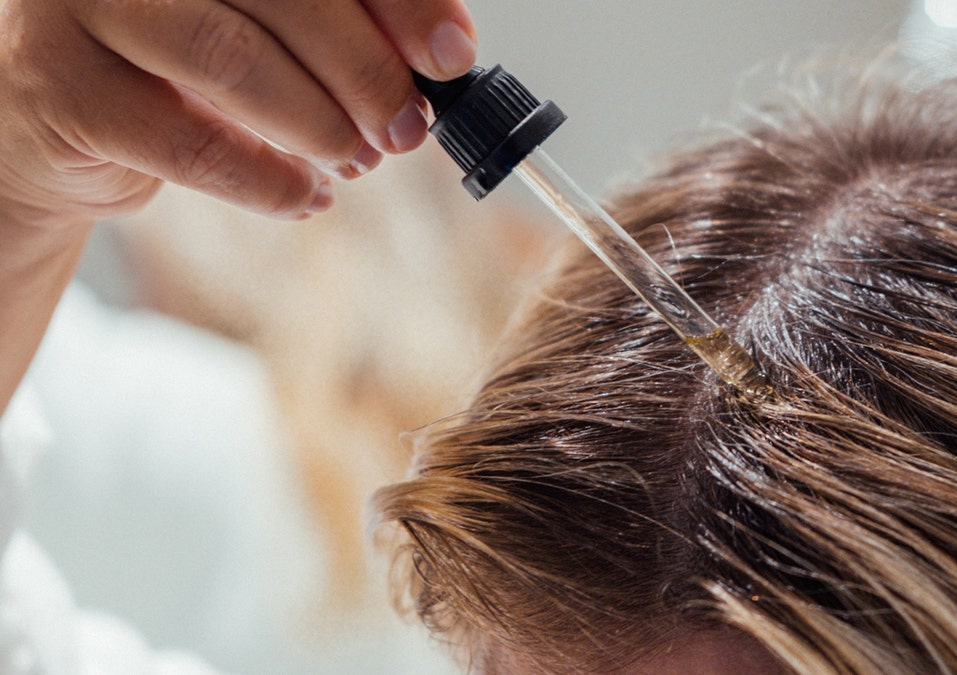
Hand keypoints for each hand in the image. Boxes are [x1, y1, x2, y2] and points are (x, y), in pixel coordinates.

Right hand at [0, 0, 475, 223]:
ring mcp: (79, 4)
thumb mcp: (264, 29)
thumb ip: (339, 27)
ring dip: (319, 126)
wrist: (59, 121)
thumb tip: (442, 55)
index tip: (452, 55)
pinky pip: (187, 141)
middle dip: (366, 72)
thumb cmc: (177, 66)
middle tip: (406, 128)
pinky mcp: (58, 86)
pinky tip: (305, 198)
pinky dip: (266, 181)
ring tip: (356, 161)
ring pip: (232, 60)